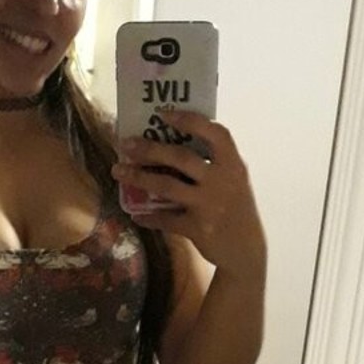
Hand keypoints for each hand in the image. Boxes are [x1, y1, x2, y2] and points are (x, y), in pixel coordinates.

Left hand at [111, 111, 266, 277]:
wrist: (245, 250)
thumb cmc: (235, 208)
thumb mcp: (233, 181)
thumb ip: (213, 164)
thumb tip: (171, 144)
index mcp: (233, 165)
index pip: (215, 133)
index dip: (190, 120)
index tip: (163, 114)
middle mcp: (222, 181)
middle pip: (180, 158)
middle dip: (149, 149)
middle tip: (125, 144)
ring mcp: (209, 205)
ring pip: (167, 186)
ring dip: (139, 177)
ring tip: (118, 171)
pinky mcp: (198, 229)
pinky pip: (166, 219)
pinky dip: (149, 217)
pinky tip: (136, 214)